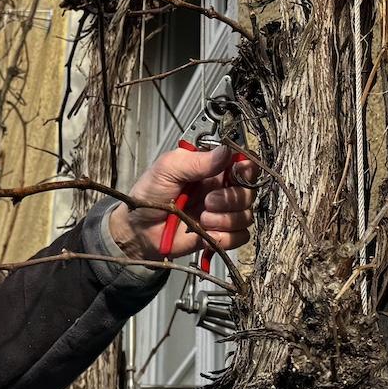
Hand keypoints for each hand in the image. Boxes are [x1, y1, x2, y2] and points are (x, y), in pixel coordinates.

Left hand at [108, 143, 255, 263]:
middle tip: (207, 202)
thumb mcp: (167, 169)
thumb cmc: (148, 195)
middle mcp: (221, 189)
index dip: (247, 167)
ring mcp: (222, 213)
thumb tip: (226, 151)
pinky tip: (207, 234)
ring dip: (225, 219)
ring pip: (246, 215)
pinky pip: (240, 236)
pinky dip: (226, 237)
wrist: (138, 231)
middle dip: (231, 198)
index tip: (239, 172)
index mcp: (211, 168)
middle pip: (248, 191)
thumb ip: (196, 160)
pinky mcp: (221, 235)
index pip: (243, 163)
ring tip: (202, 219)